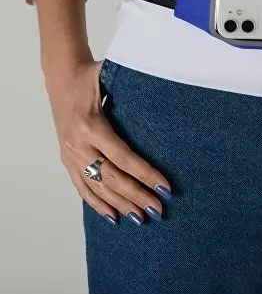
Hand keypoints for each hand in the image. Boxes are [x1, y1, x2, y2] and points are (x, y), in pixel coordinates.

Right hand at [45, 59, 172, 225]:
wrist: (61, 74)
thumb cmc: (92, 75)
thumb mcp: (112, 77)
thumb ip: (135, 87)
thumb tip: (169, 87)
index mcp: (91, 126)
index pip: (124, 157)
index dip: (145, 174)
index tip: (165, 187)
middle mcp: (78, 144)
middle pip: (112, 178)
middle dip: (137, 195)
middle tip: (158, 209)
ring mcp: (70, 154)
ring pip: (97, 187)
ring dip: (120, 204)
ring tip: (141, 218)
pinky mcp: (66, 159)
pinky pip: (81, 186)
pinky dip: (97, 204)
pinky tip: (113, 217)